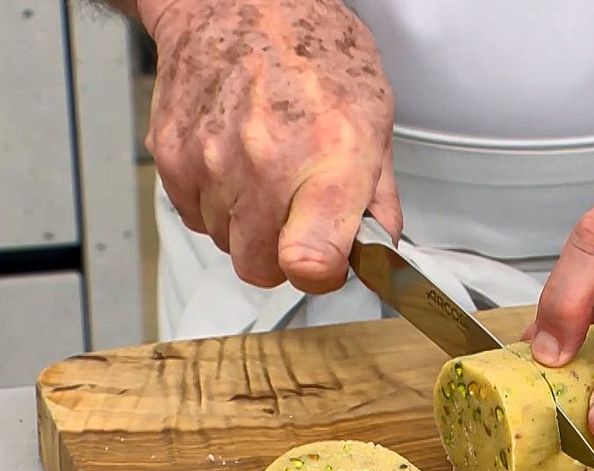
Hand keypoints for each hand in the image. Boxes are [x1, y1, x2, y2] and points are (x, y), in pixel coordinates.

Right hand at [142, 0, 399, 292]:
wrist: (237, 1)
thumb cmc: (313, 53)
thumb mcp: (374, 118)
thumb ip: (379, 198)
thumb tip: (379, 253)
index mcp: (329, 158)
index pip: (309, 259)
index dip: (321, 276)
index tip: (328, 266)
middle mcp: (263, 164)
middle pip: (261, 268)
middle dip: (282, 255)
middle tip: (298, 215)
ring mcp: (209, 161)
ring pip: (226, 243)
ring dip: (246, 224)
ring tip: (265, 171)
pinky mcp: (170, 156)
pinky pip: (194, 215)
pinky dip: (214, 201)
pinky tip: (234, 160)